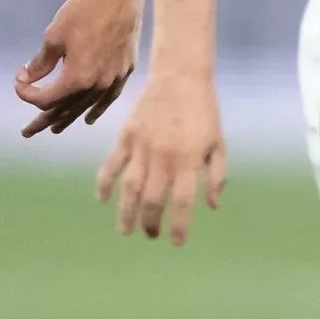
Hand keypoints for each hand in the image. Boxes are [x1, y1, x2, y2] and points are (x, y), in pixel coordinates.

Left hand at [14, 0, 143, 136]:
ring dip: (67, 118)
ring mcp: (111, 81)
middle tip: (26, 132)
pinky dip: (95, 110)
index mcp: (76, 79)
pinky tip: (88, 118)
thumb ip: (40, 62)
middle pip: (64, 111)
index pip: (45, 99)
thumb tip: (28, 76)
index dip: (27, 93)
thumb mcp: (54, 36)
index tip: (19, 78)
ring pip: (85, 108)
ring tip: (53, 129)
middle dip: (42, 120)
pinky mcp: (123, 73)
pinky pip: (107, 100)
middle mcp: (95, 86)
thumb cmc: (84, 12)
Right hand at [95, 66, 227, 244]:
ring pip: (130, 187)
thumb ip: (216, 175)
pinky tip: (102, 198)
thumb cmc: (204, 112)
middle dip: (150, 223)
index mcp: (188, 160)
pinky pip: (112, 164)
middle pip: (153, 200)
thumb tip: (212, 206)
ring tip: (125, 231)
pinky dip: (104, 182)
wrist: (180, 75)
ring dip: (126, 212)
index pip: (183, 202)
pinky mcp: (127, 135)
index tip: (176, 243)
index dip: (180, 226)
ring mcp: (142, 146)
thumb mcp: (218, 144)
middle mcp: (164, 157)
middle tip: (150, 235)